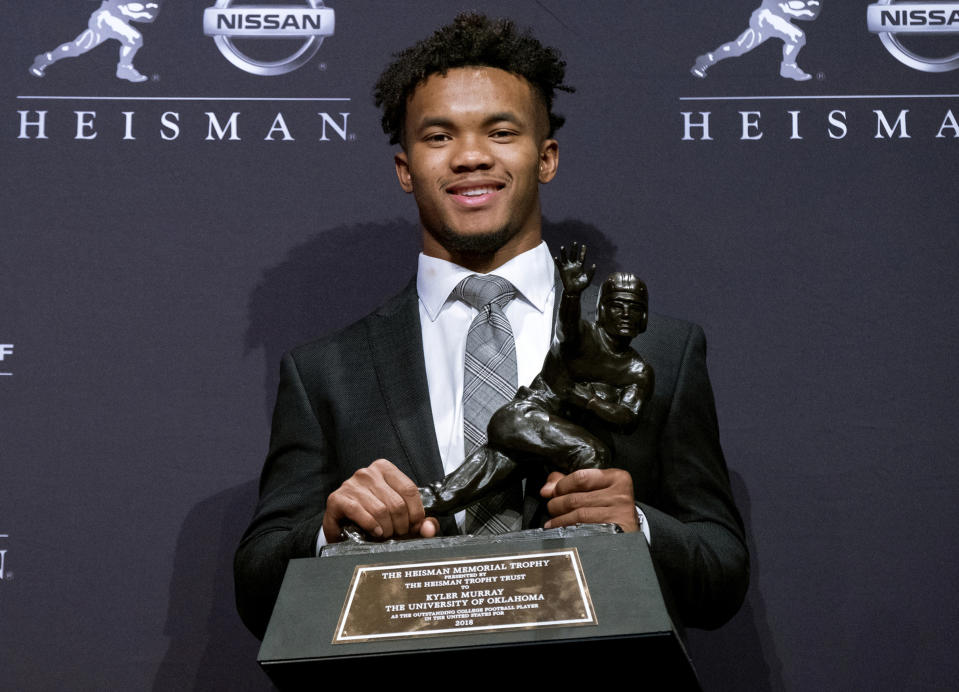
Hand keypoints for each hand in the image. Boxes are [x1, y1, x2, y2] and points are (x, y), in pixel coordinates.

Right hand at [322, 459, 438, 542]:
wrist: (343, 526)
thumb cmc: (374, 518)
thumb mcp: (400, 517)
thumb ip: (420, 522)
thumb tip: (429, 529)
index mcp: (385, 469)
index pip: (410, 489)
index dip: (416, 513)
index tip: (413, 527)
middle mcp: (368, 472)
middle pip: (396, 503)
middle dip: (400, 525)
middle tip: (397, 534)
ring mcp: (351, 484)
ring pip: (380, 510)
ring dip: (386, 529)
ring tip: (385, 535)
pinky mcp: (338, 498)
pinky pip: (360, 512)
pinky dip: (371, 526)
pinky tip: (374, 532)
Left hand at [539, 469, 637, 531]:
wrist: (627, 531)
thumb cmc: (608, 507)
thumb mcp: (594, 489)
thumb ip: (570, 483)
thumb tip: (547, 488)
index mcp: (616, 478)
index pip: (580, 477)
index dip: (561, 486)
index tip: (553, 492)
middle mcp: (620, 495)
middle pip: (576, 497)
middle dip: (557, 504)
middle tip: (553, 508)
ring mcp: (619, 514)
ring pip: (578, 514)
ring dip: (559, 519)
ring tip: (553, 521)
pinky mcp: (614, 531)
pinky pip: (583, 529)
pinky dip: (566, 529)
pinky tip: (560, 530)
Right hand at [554, 242, 595, 295]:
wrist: (574, 291)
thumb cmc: (581, 286)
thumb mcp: (587, 279)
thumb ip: (591, 272)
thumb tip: (594, 265)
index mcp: (580, 266)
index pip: (582, 257)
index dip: (583, 251)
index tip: (583, 246)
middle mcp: (573, 264)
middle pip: (573, 255)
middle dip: (574, 249)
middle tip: (575, 243)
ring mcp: (567, 267)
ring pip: (565, 257)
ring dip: (564, 252)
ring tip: (562, 247)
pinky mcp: (562, 270)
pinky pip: (559, 265)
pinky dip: (557, 261)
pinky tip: (556, 257)